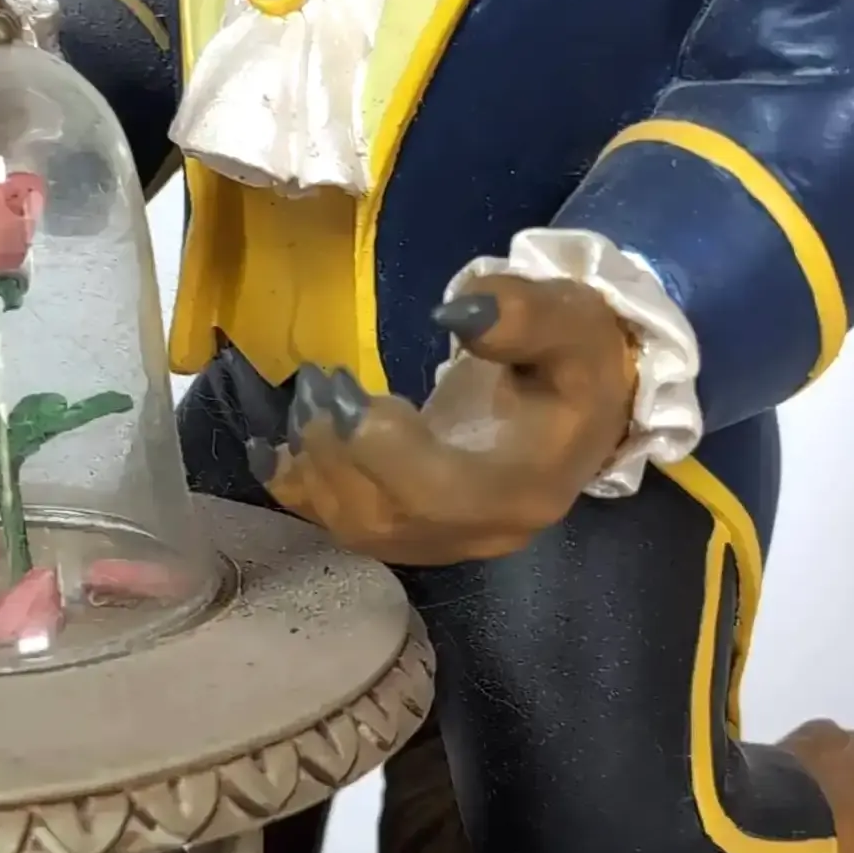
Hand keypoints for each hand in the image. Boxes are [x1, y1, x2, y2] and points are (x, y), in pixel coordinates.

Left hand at [256, 274, 637, 565]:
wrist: (579, 402)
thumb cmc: (578, 360)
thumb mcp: (573, 321)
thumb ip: (524, 314)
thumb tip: (455, 312)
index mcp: (525, 488)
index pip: (434, 495)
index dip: (377, 450)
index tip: (351, 387)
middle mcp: (483, 532)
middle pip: (385, 519)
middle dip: (333, 454)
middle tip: (315, 386)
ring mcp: (446, 541)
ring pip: (358, 530)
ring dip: (314, 468)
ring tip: (307, 402)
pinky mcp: (414, 532)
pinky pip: (344, 526)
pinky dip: (301, 489)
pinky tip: (274, 447)